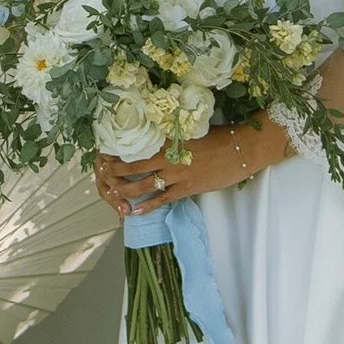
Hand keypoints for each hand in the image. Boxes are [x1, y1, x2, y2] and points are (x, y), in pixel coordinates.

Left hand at [97, 123, 288, 214]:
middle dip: (115, 171)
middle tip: (101, 174)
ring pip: (144, 184)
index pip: (138, 146)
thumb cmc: (220, 137)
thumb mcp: (193, 131)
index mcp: (170, 139)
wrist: (242, 149)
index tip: (105, 152)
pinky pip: (163, 199)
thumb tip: (159, 137)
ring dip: (125, 190)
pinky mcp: (187, 188)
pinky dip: (148, 206)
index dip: (120, 150)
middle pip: (134, 165)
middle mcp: (169, 156)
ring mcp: (177, 174)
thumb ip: (174, 135)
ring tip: (112, 194)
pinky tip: (135, 212)